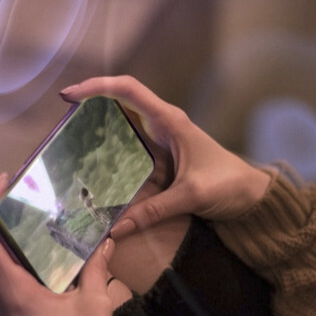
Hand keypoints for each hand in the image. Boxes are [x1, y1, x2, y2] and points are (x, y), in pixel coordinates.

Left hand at [0, 174, 119, 315]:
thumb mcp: (94, 305)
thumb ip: (95, 267)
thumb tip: (105, 239)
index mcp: (11, 293)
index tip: (0, 182)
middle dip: (2, 217)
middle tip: (27, 193)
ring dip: (12, 242)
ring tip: (37, 219)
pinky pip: (4, 284)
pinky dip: (17, 263)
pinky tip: (41, 255)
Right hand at [61, 75, 271, 238]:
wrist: (252, 195)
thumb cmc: (229, 186)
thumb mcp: (191, 196)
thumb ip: (154, 211)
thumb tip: (116, 228)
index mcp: (171, 121)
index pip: (129, 90)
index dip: (98, 87)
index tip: (71, 95)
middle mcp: (164, 123)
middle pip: (122, 99)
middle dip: (92, 101)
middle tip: (63, 115)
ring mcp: (163, 137)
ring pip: (125, 119)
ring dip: (99, 122)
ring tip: (71, 135)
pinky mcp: (163, 154)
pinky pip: (132, 142)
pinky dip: (112, 145)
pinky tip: (96, 160)